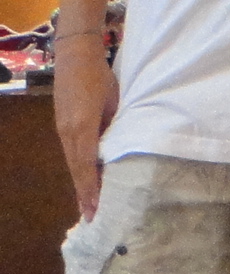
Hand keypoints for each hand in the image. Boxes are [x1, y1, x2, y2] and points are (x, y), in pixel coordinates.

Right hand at [51, 36, 117, 221]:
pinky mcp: (63, 126)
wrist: (76, 56)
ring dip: (82, 185)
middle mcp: (69, 133)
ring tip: (90, 205)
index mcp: (83, 127)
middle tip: (93, 217)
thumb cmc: (100, 76)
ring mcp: (63, 130)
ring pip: (74, 164)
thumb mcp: (114, 101)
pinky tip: (86, 180)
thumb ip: (116, 126)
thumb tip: (122, 149)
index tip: (96, 208)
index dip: (92, 188)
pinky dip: (79, 170)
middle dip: (85, 194)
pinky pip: (72, 154)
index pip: (88, 165)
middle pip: (78, 170)